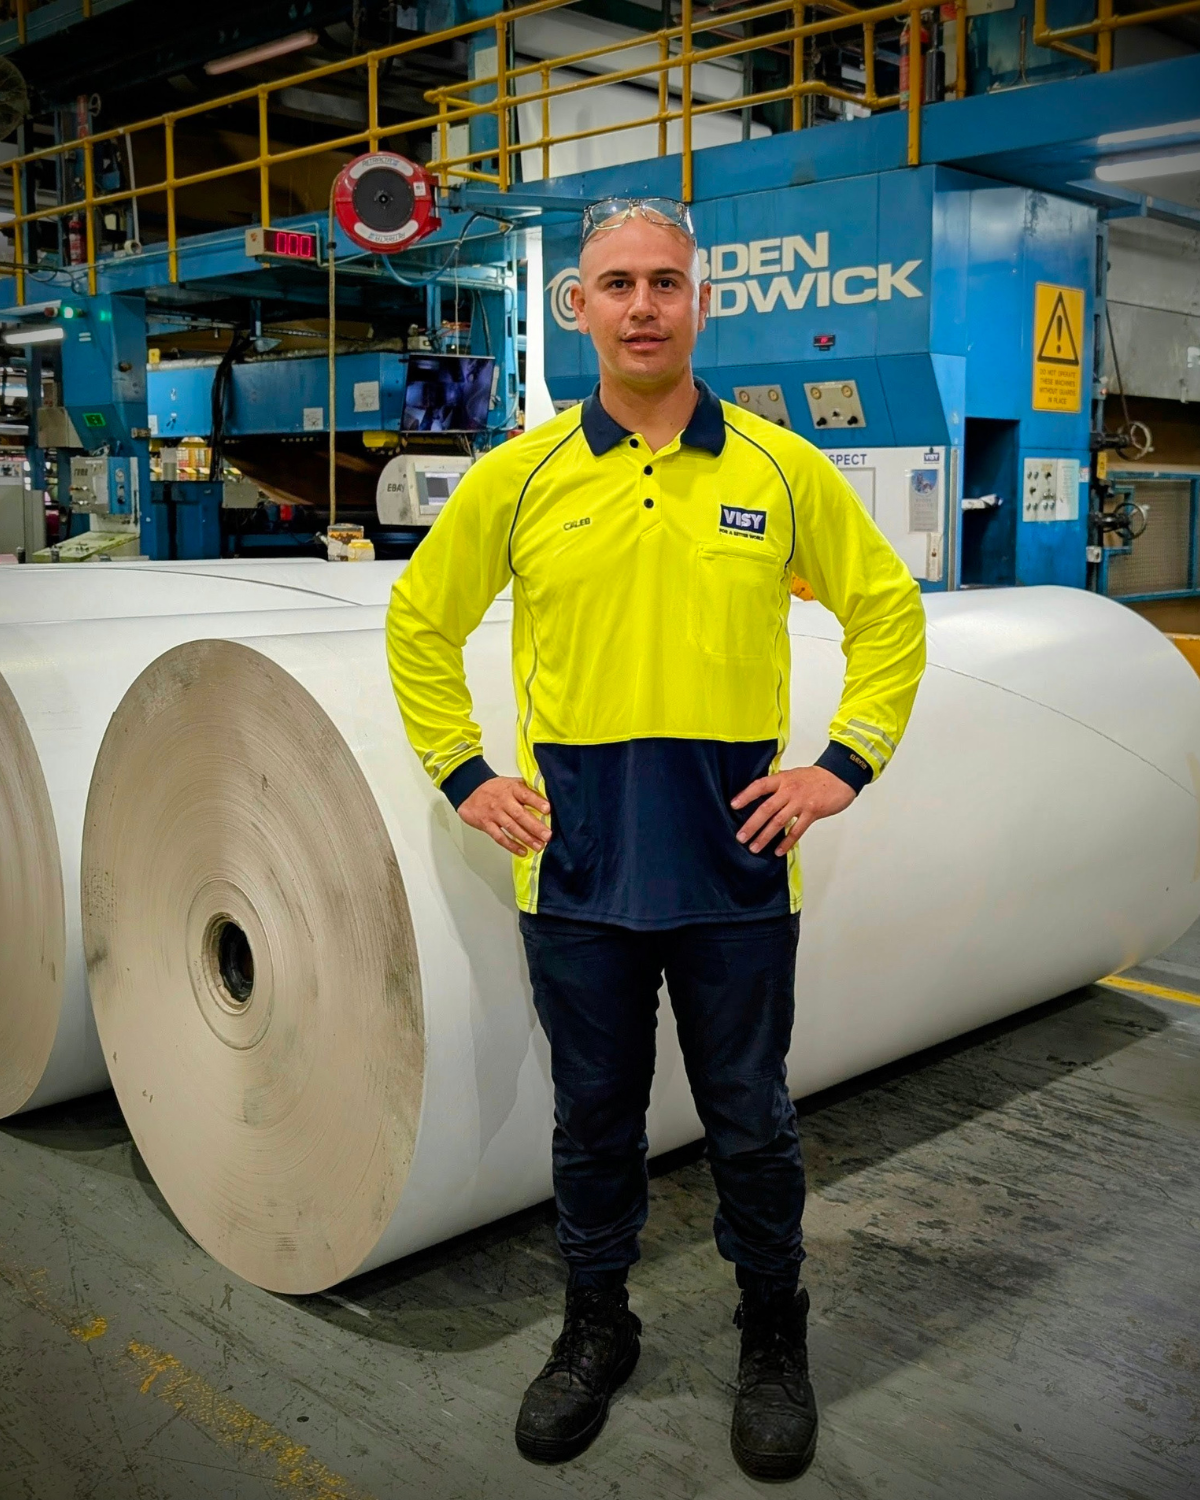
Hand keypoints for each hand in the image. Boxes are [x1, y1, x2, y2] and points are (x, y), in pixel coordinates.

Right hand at [458, 776, 550, 856]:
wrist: (469, 790)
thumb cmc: (496, 789)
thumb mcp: (511, 783)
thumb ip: (527, 789)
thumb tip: (548, 797)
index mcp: (511, 789)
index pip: (525, 794)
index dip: (536, 801)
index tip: (547, 809)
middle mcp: (503, 801)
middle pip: (519, 814)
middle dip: (534, 826)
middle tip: (547, 836)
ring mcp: (494, 814)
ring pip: (511, 827)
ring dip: (526, 838)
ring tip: (539, 846)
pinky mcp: (486, 824)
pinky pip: (499, 837)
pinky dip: (511, 845)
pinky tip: (522, 851)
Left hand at [731, 766, 855, 856]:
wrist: (840, 777)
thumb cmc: (815, 777)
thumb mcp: (793, 775)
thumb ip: (778, 785)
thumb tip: (760, 797)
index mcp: (782, 779)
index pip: (760, 786)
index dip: (746, 795)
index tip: (733, 805)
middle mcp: (789, 791)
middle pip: (766, 808)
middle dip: (752, 824)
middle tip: (740, 837)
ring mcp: (801, 802)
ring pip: (779, 822)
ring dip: (765, 836)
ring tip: (754, 847)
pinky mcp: (812, 812)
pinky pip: (797, 830)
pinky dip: (787, 842)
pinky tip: (778, 851)